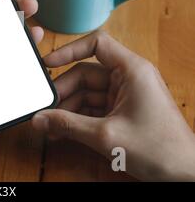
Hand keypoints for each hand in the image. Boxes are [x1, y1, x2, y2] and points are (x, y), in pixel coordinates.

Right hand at [32, 31, 194, 180]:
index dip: (69, 50)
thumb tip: (39, 119)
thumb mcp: (105, 136)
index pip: (96, 44)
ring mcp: (125, 95)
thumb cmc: (160, 150)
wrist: (184, 175)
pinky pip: (93, 108)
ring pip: (86, 93)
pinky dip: (77, 118)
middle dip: (63, 92)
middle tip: (44, 108)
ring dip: (68, 108)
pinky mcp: (122, 111)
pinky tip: (62, 131)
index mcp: (132, 70)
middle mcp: (129, 78)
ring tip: (50, 125)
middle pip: (85, 74)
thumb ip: (67, 125)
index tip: (48, 63)